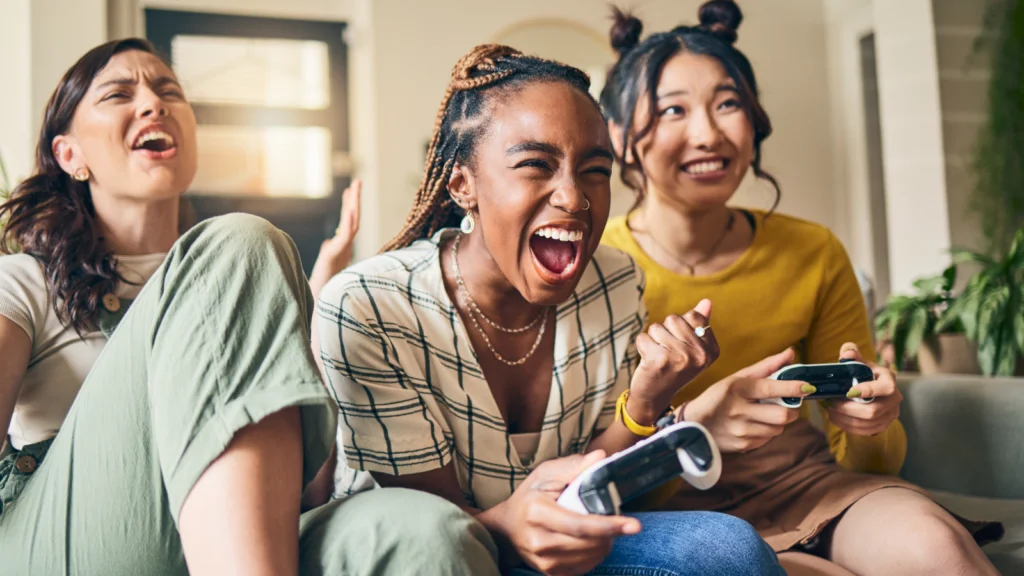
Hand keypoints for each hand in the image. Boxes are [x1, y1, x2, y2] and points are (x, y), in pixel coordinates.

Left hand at [309, 180, 361, 298]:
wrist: (320, 302)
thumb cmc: (322, 287)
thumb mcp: (324, 265)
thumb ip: (330, 251)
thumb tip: (329, 241)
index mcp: (342, 247)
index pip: (348, 223)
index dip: (349, 206)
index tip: (349, 190)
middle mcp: (344, 247)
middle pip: (352, 219)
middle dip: (355, 200)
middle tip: (357, 181)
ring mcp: (342, 250)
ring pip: (351, 224)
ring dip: (353, 205)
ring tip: (354, 187)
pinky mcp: (338, 255)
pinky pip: (346, 236)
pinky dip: (348, 223)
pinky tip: (349, 210)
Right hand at [487, 451, 639, 575]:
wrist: (506, 525)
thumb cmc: (529, 496)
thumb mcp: (545, 474)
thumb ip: (574, 467)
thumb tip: (601, 457)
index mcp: (537, 512)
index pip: (580, 525)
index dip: (609, 526)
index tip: (634, 525)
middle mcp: (539, 540)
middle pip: (589, 543)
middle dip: (611, 533)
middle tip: (619, 521)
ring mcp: (543, 560)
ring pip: (590, 557)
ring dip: (605, 544)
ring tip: (603, 530)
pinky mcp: (549, 572)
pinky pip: (584, 567)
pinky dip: (595, 554)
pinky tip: (592, 542)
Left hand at [627, 299, 719, 424]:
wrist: (655, 397)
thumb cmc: (673, 367)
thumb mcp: (690, 347)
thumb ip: (699, 324)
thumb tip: (707, 301)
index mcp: (711, 350)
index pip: (693, 316)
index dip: (680, 327)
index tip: (681, 347)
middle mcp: (699, 354)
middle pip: (674, 319)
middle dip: (665, 332)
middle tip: (667, 353)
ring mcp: (681, 357)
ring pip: (657, 327)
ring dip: (653, 340)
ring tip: (658, 357)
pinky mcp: (660, 360)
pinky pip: (643, 337)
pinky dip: (642, 346)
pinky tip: (648, 362)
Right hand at [683, 349, 813, 452]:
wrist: (693, 425)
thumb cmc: (718, 397)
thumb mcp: (737, 378)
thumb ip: (766, 366)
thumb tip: (791, 353)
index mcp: (738, 389)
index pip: (771, 388)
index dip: (793, 387)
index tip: (808, 387)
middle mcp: (739, 411)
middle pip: (782, 415)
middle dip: (791, 410)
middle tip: (788, 405)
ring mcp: (741, 431)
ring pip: (778, 429)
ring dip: (779, 422)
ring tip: (766, 415)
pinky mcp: (743, 446)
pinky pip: (767, 440)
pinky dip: (767, 432)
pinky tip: (755, 425)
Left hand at [825, 343, 901, 435]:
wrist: (871, 387)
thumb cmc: (863, 373)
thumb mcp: (859, 362)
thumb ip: (851, 355)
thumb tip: (847, 352)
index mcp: (889, 380)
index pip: (885, 388)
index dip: (868, 391)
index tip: (849, 392)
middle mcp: (894, 399)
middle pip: (873, 411)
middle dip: (848, 409)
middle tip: (831, 403)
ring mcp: (890, 414)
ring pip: (867, 424)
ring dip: (845, 419)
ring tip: (831, 410)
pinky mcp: (883, 425)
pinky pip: (865, 431)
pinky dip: (848, 426)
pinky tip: (837, 418)